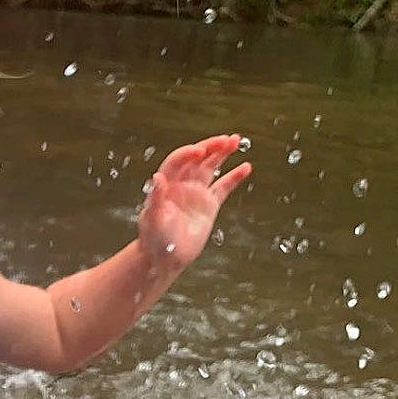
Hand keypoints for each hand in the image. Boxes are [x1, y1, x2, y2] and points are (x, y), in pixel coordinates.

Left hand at [138, 135, 250, 268]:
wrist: (165, 259)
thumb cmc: (154, 239)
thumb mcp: (152, 218)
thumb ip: (155, 198)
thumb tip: (157, 178)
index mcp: (167, 184)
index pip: (177, 161)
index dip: (188, 153)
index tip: (200, 150)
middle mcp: (182, 184)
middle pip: (198, 159)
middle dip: (211, 147)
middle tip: (227, 139)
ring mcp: (197, 192)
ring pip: (211, 167)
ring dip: (222, 154)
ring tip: (235, 141)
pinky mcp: (209, 205)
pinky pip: (223, 187)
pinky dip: (234, 177)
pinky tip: (245, 167)